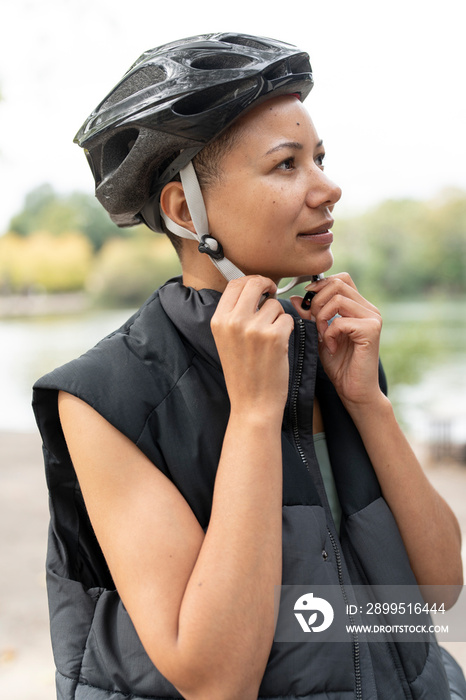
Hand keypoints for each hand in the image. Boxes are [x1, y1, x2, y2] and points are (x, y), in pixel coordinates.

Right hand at [211, 276, 293, 418]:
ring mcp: (254, 328)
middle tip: (272, 295)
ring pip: (275, 304)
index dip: (251, 281)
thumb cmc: (243, 373)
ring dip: (278, 316)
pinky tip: (279, 346)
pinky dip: (288, 329)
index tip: (260, 288)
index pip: (235, 283)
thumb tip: (252, 287)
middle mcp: (234, 321)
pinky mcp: (275, 337)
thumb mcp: (226, 340)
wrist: (252, 403)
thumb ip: (234, 314)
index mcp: (218, 320)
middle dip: (268, 286)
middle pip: (255, 283)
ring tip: (271, 337)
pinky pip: (287, 319)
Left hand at [290, 273, 382, 408]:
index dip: (320, 285)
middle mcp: (369, 308)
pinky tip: (331, 347)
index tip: (307, 302)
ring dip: (321, 317)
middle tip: (314, 323)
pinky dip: (329, 333)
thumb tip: (296, 298)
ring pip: (337, 299)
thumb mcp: (319, 335)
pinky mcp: (371, 330)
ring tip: (322, 336)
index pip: (340, 279)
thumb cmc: (338, 364)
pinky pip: (340, 320)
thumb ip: (309, 316)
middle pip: (337, 284)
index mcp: (359, 306)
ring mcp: (373, 318)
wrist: (355, 391)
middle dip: (317, 301)